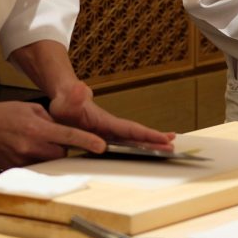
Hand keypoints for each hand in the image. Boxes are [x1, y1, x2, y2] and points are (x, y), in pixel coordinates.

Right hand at [0, 100, 108, 168]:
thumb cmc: (5, 114)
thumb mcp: (31, 109)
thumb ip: (51, 120)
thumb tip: (65, 128)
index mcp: (38, 128)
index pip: (68, 136)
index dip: (87, 141)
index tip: (101, 146)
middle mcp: (32, 146)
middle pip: (62, 153)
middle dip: (62, 147)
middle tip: (52, 137)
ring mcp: (23, 159)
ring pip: (49, 162)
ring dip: (50, 154)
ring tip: (37, 142)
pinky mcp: (16, 168)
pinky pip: (36, 167)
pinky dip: (37, 159)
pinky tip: (27, 149)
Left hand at [48, 81, 174, 151]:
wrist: (64, 99)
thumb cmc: (65, 102)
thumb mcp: (67, 100)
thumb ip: (75, 95)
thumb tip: (81, 87)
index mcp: (106, 121)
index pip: (130, 129)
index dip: (147, 134)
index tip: (164, 138)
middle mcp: (111, 126)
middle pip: (137, 135)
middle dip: (155, 140)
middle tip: (173, 147)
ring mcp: (109, 131)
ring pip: (133, 140)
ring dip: (150, 144)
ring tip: (168, 148)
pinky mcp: (105, 136)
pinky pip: (124, 143)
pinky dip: (138, 146)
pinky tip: (144, 150)